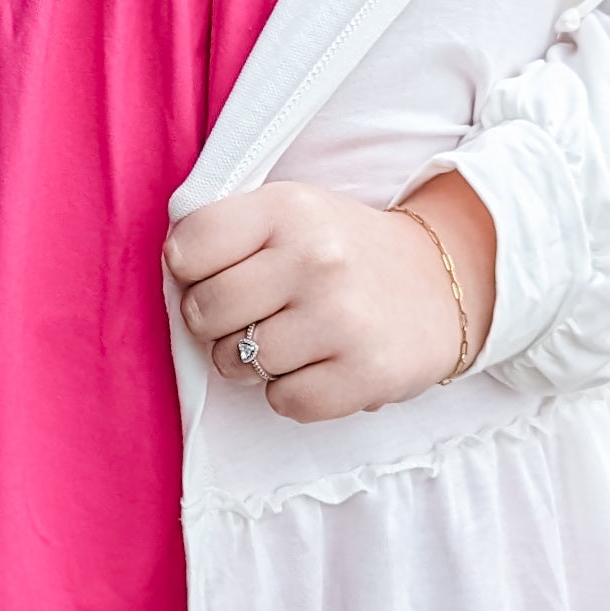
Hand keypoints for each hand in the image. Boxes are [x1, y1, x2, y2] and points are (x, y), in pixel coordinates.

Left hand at [163, 172, 497, 424]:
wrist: (441, 282)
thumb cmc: (343, 251)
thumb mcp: (291, 213)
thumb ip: (227, 234)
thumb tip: (168, 278)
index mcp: (287, 208)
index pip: (186, 248)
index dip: (190, 271)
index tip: (218, 273)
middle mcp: (316, 259)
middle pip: (203, 311)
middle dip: (214, 323)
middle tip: (250, 315)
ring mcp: (342, 319)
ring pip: (237, 362)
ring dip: (252, 361)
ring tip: (290, 339)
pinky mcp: (364, 374)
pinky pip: (283, 401)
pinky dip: (290, 393)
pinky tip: (317, 365)